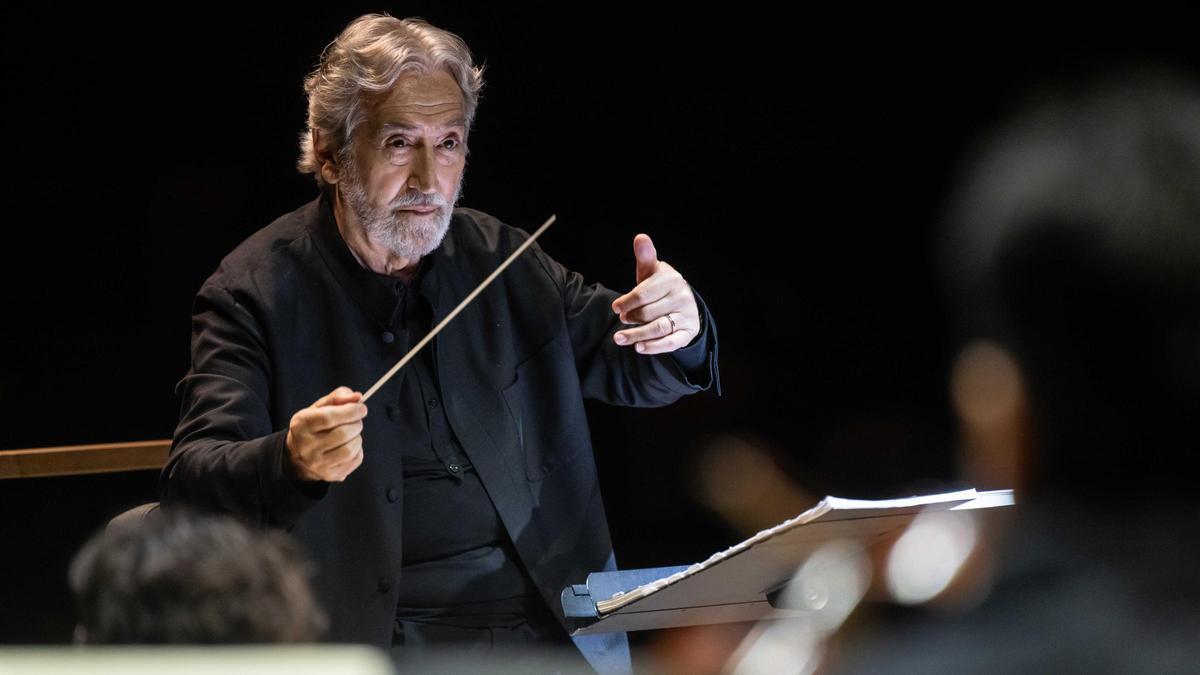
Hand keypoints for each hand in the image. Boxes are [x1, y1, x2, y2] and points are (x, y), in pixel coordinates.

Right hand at [285, 386, 366, 481]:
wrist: (299, 457)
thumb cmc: (313, 427)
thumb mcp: (319, 408)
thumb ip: (338, 398)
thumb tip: (357, 397)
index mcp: (301, 425)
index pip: (328, 417)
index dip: (350, 411)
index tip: (362, 408)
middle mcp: (307, 447)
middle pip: (342, 434)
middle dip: (356, 424)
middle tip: (356, 420)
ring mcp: (318, 464)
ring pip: (350, 449)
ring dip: (358, 437)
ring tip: (352, 433)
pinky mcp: (330, 475)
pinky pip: (355, 460)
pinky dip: (358, 450)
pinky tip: (349, 445)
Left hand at [611, 233, 699, 354]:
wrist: (684, 303)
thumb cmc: (660, 286)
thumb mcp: (652, 271)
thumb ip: (645, 257)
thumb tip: (640, 237)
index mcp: (671, 280)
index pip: (644, 293)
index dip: (627, 302)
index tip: (616, 308)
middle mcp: (681, 297)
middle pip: (648, 313)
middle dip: (631, 318)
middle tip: (621, 320)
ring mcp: (686, 316)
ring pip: (657, 329)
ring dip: (636, 335)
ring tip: (618, 338)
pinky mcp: (687, 333)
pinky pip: (670, 343)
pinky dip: (653, 347)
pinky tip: (638, 348)